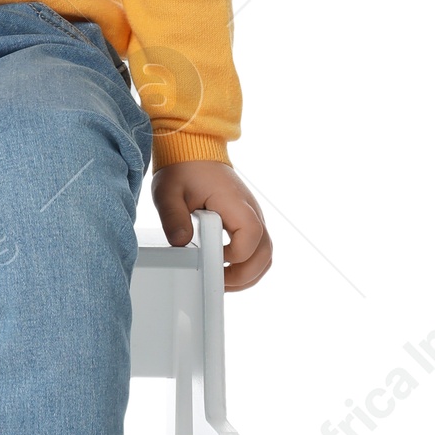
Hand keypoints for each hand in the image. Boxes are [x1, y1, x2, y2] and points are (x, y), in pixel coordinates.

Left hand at [150, 160, 271, 290]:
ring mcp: (253, 215)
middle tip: (218, 283)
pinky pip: (259, 248)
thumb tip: (180, 242)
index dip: (233, 257)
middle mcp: (251, 210)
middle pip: (265, 253)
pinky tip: (227, 269)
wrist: (193, 151)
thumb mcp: (168, 192)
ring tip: (223, 280)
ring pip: (266, 253)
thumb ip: (173, 217)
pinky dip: (248, 264)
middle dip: (244, 275)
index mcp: (234, 202)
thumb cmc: (183, 170)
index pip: (250, 239)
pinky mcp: (248, 220)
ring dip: (249, 273)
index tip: (211, 260)